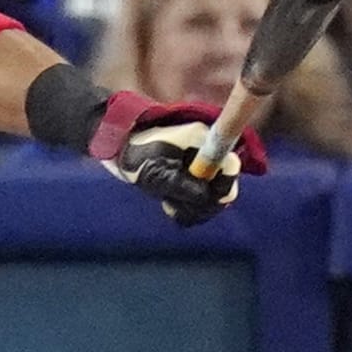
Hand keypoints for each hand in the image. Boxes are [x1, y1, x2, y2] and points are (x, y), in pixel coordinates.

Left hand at [87, 91, 266, 226]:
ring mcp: (205, 168)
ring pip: (214, 200)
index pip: (230, 167)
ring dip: (192, 208)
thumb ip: (181, 183)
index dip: (220, 187)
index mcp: (204, 141)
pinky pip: (203, 204)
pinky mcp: (197, 181)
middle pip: (226, 188)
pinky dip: (188, 210)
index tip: (199, 196)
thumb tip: (204, 197)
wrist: (120, 151)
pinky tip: (170, 205)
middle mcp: (210, 153)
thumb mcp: (155, 171)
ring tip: (169, 203)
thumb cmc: (134, 155)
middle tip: (177, 204)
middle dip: (203, 203)